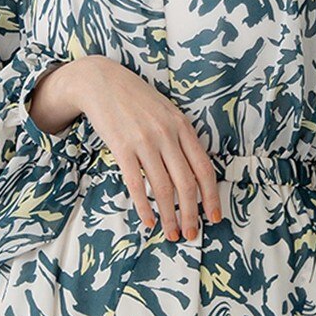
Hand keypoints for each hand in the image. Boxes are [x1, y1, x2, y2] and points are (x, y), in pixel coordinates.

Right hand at [32, 55, 222, 240]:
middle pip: (187, 184)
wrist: (102, 81)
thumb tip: (193, 172)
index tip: (214, 217)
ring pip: (163, 188)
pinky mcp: (122, 147)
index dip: (211, 197)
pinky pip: (136, 184)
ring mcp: (145, 141)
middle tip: (191, 234)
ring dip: (169, 216)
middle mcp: (168, 134)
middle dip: (191, 214)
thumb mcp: (167, 111)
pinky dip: (144, 206)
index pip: (204, 168)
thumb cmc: (136, 99)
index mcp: (183, 126)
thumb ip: (181, 137)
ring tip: (171, 234)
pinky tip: (148, 221)